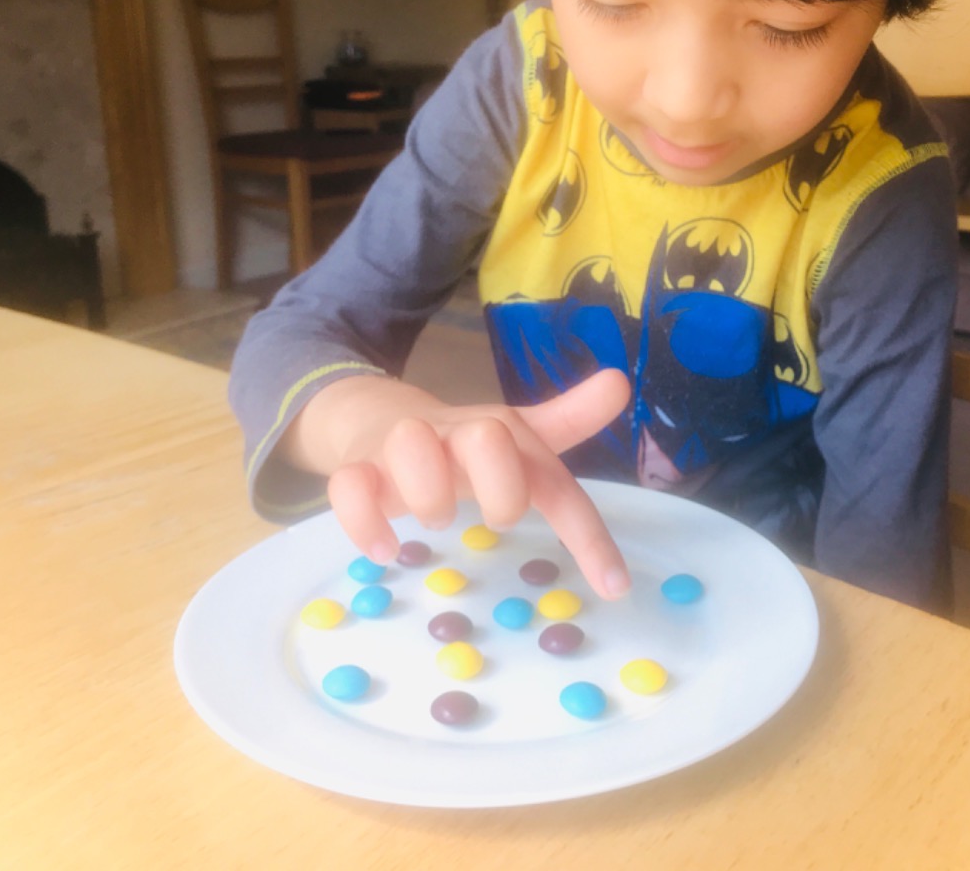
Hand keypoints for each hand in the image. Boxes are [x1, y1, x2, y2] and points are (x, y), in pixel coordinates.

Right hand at [282, 368, 633, 598]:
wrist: (377, 414)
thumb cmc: (460, 443)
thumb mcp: (517, 435)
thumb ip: (568, 421)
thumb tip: (621, 381)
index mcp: (503, 432)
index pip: (555, 479)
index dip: (588, 534)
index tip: (614, 587)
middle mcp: (455, 433)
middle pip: (487, 436)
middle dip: (502, 487)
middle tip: (498, 519)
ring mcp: (400, 447)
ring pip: (411, 444)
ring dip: (430, 495)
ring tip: (436, 523)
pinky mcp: (356, 468)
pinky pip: (349, 487)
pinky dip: (365, 521)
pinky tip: (384, 550)